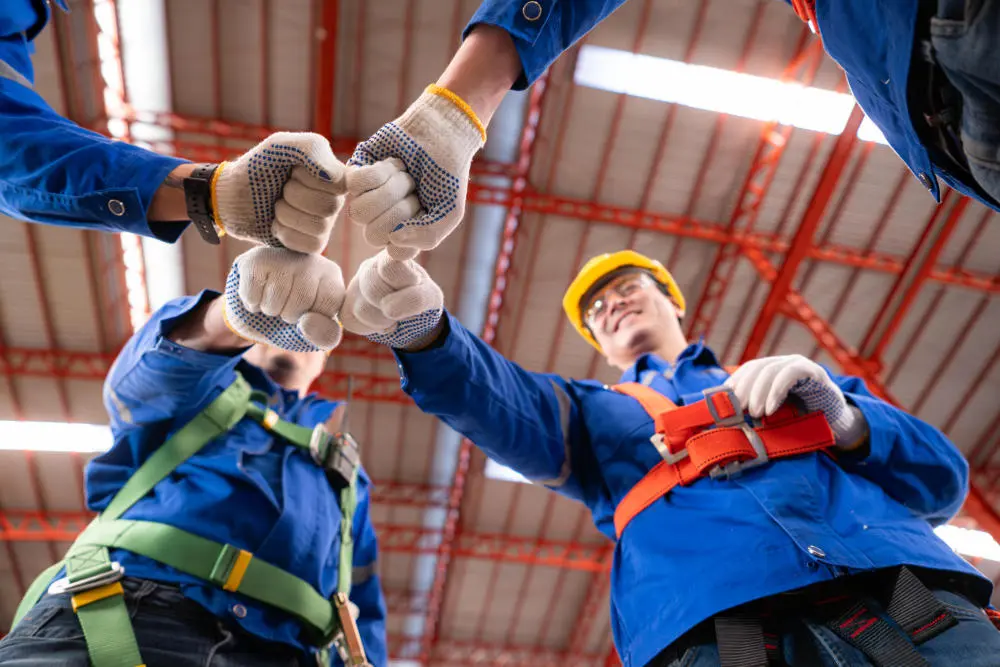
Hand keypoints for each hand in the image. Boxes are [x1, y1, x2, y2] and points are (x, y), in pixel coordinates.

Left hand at [214, 132, 346, 252]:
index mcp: (332, 175)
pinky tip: (277, 225)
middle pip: (329, 206)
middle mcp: (333, 200)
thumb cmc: (258, 166)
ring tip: (276, 206)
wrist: (232, 196)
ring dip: (286, 214)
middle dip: (294, 196)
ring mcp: (324, 224)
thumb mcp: (281, 145)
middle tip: (281, 190)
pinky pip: (311, 245)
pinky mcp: (311, 245)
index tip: (293, 171)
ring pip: (319, 227)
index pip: (339, 183)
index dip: (311, 179)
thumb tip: (335, 177)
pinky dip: (287, 234)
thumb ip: (311, 149)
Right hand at [224, 247, 345, 351]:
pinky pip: (253, 292)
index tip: (305, 314)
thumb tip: (306, 323)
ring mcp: (283, 255)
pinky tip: (256, 295)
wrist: (254, 313)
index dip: (312, 319)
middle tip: (284, 308)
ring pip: (276, 295)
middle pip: (302, 298)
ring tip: (270, 301)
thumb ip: (325, 335)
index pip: (328, 304)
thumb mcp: (315, 334)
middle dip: (289, 315)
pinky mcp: (257, 258)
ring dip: (269, 310)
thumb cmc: (291, 320)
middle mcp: (311, 259)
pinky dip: (252, 303)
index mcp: (331, 276)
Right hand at [340, 250, 443, 348]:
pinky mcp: (345, 306)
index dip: (403, 281)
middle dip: (393, 306)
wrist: (412, 316)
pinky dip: (371, 328)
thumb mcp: (430, 296)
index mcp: (391, 256)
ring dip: (384, 321)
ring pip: (362, 310)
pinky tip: (381, 321)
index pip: (390, 267)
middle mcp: (370, 267)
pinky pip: (352, 321)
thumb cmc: (421, 299)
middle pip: (373, 289)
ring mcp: (354, 286)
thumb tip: (388, 309)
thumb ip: (417, 297)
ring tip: (393, 317)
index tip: (415, 282)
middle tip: (404, 307)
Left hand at [347, 86, 485, 257]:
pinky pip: (355, 185)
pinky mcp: (355, 173)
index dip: (410, 232)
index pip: (394, 251)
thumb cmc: (447, 174)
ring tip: (405, 175)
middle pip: (372, 235)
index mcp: (402, 234)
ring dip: (390, 189)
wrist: (442, 132)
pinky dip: (380, 172)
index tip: (425, 211)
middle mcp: (381, 219)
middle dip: (399, 209)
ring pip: (360, 211)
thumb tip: (394, 238)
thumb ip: (428, 236)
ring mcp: (367, 197)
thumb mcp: (450, 212)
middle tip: (415, 189)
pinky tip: (394, 163)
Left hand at [725, 355, 867, 449]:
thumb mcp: (772, 414)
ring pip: (771, 370)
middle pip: (757, 367)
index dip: (735, 382)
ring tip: (754, 413)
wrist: (836, 424)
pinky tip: (770, 408)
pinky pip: (791, 373)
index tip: (723, 400)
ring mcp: (799, 365)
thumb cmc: (800, 420)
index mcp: (772, 370)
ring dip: (759, 392)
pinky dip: (777, 390)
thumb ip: (754, 410)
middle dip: (744, 388)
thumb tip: (724, 418)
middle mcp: (784, 363)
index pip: (748, 369)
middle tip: (737, 409)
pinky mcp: (814, 372)